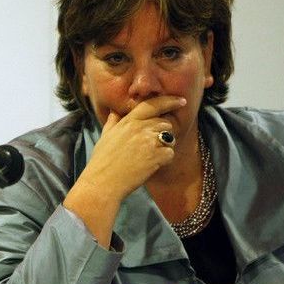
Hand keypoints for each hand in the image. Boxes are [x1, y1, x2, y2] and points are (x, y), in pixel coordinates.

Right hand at [62, 96, 185, 246]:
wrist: (103, 182)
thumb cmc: (102, 162)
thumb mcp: (104, 137)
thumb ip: (113, 123)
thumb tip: (114, 113)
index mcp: (128, 122)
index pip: (152, 105)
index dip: (169, 101)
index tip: (181, 101)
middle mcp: (139, 128)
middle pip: (164, 122)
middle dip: (164, 132)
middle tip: (154, 145)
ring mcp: (148, 141)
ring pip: (170, 137)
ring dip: (165, 146)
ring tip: (150, 156)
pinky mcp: (155, 156)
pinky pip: (170, 153)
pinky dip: (164, 160)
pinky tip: (152, 165)